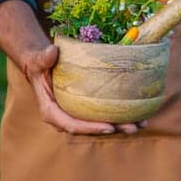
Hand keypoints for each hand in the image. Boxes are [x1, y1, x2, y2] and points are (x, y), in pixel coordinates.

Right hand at [18, 45, 145, 134]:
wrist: (43, 66)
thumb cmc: (40, 64)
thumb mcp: (39, 61)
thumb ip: (43, 58)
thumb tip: (52, 51)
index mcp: (51, 112)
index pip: (73, 125)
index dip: (91, 128)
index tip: (110, 127)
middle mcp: (65, 118)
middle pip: (91, 129)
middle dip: (113, 129)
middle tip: (133, 127)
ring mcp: (77, 115)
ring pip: (100, 125)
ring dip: (121, 126)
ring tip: (142, 123)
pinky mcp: (86, 111)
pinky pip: (104, 116)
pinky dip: (121, 116)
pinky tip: (139, 115)